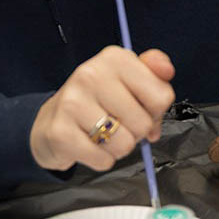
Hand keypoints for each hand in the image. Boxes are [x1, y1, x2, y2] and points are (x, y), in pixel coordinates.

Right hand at [31, 47, 175, 171]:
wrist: (51, 119)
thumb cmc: (98, 101)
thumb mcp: (128, 80)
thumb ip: (154, 74)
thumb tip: (167, 72)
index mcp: (115, 58)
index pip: (162, 96)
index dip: (156, 111)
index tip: (139, 107)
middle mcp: (91, 74)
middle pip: (144, 123)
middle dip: (136, 132)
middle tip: (117, 123)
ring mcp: (73, 102)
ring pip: (125, 144)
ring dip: (119, 147)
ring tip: (103, 135)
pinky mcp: (61, 132)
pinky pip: (104, 160)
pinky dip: (102, 160)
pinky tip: (90, 145)